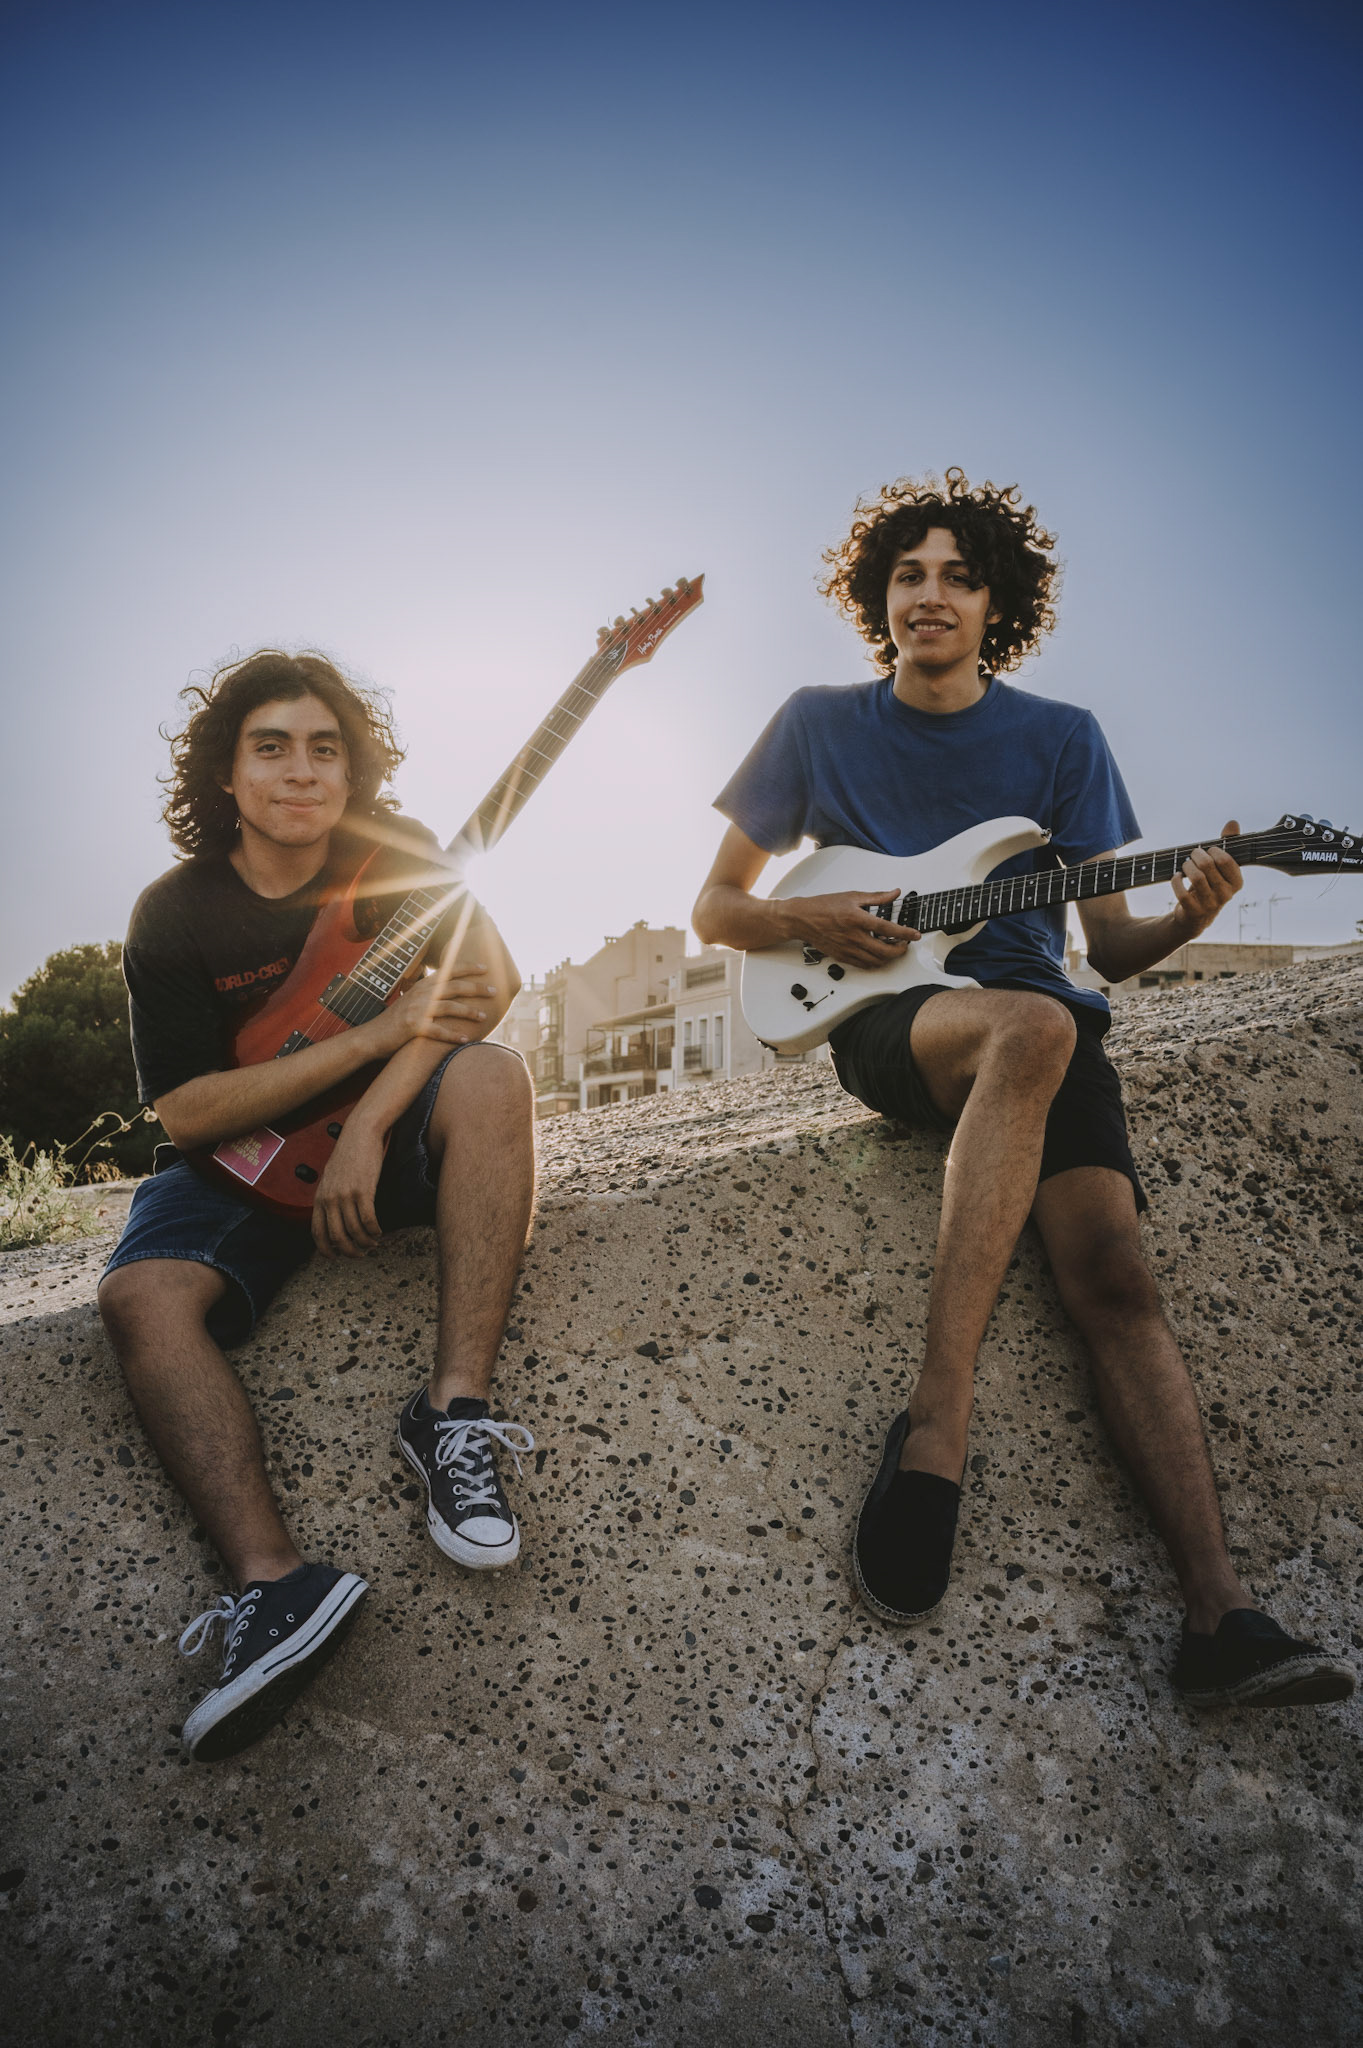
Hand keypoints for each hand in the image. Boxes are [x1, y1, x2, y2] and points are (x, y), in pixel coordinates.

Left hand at [313, 1119, 386, 1257]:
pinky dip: (374, 1230)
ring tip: (373, 1243)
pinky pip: (368, 1220)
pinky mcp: (363, 1191)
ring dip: (366, 1242)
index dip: (326, 1249)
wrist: (360, 1134)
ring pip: (354, 1231)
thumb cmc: (348, 1153)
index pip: (317, 1232)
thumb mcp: (331, 1177)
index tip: (335, 1257)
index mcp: (319, 1197)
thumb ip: (329, 1197)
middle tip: (360, 1254)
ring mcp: (346, 1195)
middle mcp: (330, 1199)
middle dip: (349, 1251)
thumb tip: (334, 1217)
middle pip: (337, 1237)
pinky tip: (379, 1231)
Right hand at [365, 963, 495, 1059]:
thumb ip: (429, 993)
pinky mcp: (413, 1027)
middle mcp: (420, 994)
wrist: (372, 1036)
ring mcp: (417, 1010)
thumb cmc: (395, 1020)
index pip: (448, 971)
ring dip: (470, 1012)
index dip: (468, 968)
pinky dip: (454, 1035)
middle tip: (494, 991)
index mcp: (422, 985)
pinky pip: (439, 1031)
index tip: (485, 967)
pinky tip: (466, 1039)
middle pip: (454, 987)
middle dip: (476, 988)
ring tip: (484, 1017)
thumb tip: (449, 990)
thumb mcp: (411, 1000)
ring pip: (450, 1007)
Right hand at [789, 890, 920, 969]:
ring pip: (876, 961)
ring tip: (892, 949)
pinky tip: (877, 955)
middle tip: (905, 944)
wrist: (803, 919)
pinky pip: (864, 965)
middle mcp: (854, 936)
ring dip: (889, 957)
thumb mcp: (852, 896)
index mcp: (857, 919)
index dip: (905, 933)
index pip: (888, 928)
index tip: (915, 935)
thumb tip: (894, 893)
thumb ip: (877, 897)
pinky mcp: (842, 957)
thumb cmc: (824, 906)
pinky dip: (875, 962)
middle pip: (885, 951)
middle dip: (900, 950)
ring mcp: (848, 949)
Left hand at [1170, 819, 1242, 938]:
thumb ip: (1228, 844)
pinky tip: (1176, 877)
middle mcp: (1226, 895)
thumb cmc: (1210, 884)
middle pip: (1208, 865)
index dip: (1214, 851)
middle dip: (1196, 855)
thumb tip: (1232, 823)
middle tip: (1193, 855)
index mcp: (1237, 883)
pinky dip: (1176, 881)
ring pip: (1195, 877)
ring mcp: (1210, 904)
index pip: (1227, 860)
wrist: (1196, 917)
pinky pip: (1181, 892)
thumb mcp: (1220, 867)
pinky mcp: (1193, 912)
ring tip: (1185, 864)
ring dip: (1186, 866)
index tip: (1208, 851)